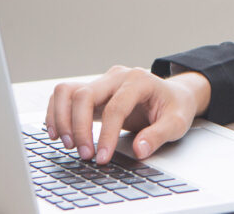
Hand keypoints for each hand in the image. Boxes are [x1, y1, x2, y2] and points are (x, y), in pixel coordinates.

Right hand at [44, 65, 210, 164]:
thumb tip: (139, 150)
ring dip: (61, 118)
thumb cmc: (175, 107)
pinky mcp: (93, 91)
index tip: (102, 158)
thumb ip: (159, 135)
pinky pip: (65, 96)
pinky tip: (58, 133)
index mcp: (139, 80)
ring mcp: (102, 81)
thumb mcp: (177, 122)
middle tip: (85, 154)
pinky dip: (56, 113)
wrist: (173, 95)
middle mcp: (117, 76)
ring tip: (68, 144)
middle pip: (85, 94)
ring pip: (67, 91)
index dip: (106, 135)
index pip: (115, 107)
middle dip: (79, 127)